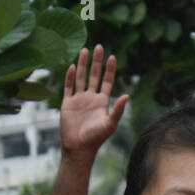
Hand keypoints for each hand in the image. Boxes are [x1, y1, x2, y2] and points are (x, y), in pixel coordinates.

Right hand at [61, 44, 128, 158]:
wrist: (78, 148)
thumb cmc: (96, 138)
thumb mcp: (110, 124)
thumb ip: (118, 110)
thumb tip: (126, 95)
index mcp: (102, 102)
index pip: (107, 81)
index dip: (110, 69)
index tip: (112, 56)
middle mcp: (91, 98)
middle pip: (94, 75)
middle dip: (96, 62)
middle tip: (99, 46)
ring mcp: (79, 100)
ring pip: (81, 78)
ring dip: (83, 64)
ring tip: (84, 50)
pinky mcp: (67, 103)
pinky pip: (68, 87)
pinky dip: (70, 77)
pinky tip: (72, 66)